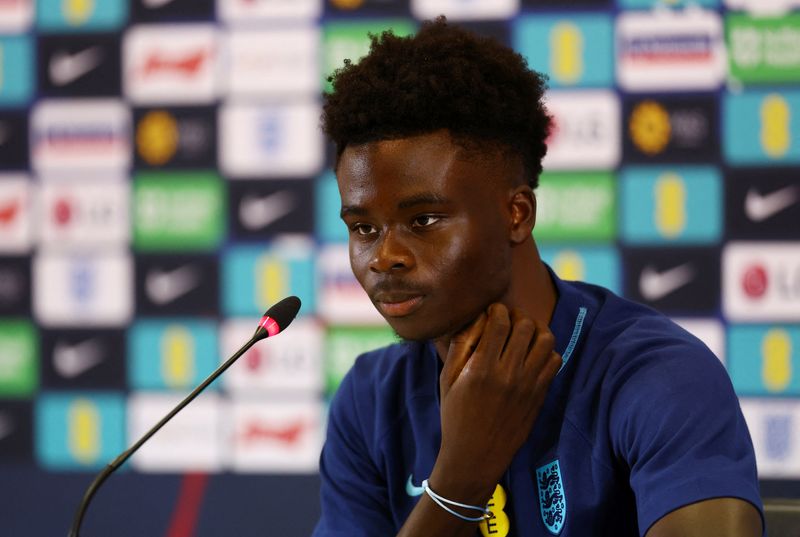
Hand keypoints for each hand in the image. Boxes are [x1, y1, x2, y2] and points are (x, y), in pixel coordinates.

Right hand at [431, 303, 561, 500]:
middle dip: (517, 314)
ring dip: (535, 329)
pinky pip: (554, 360)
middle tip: (508, 319)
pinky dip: (546, 350)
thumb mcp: (447, 380)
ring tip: (523, 333)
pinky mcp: (540, 395)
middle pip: (526, 325)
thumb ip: (460, 346)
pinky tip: (531, 354)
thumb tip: (475, 318)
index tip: (492, 312)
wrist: (476, 455)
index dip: (496, 309)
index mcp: (482, 369)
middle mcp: (509, 375)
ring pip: (546, 339)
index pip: (500, 322)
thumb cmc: (455, 416)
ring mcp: (529, 385)